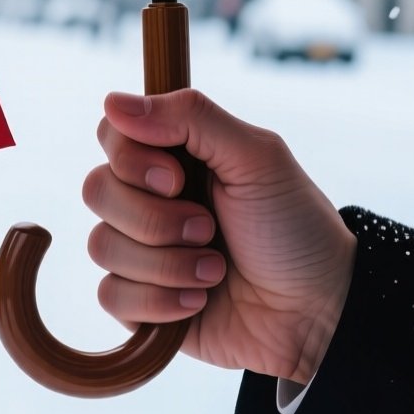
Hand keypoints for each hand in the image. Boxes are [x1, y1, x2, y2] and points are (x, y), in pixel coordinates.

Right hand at [83, 89, 354, 385]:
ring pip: (102, 247)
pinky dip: (159, 301)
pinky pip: (111, 297)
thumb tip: (113, 101)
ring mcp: (142, 251)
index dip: (131, 158)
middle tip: (209, 228)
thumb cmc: (295, 228)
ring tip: (215, 271)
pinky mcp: (140, 302)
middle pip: (96, 191)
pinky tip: (199, 302)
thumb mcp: (257, 158)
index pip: (110, 135)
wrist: (318, 312)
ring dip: (167, 264)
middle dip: (156, 219)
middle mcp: (150, 198)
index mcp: (174, 156)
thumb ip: (191, 118)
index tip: (177, 178)